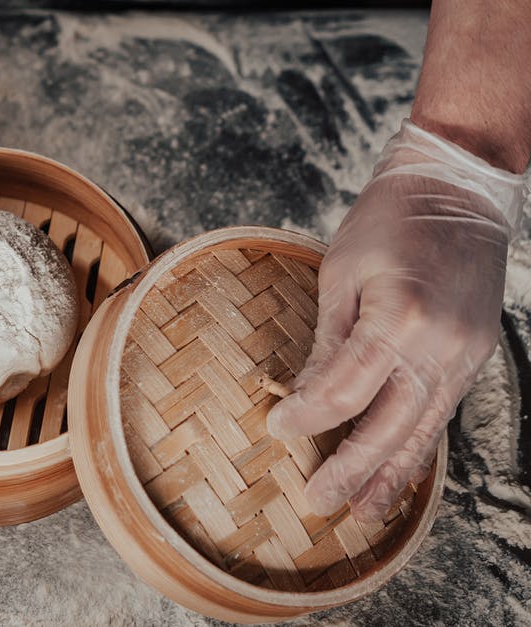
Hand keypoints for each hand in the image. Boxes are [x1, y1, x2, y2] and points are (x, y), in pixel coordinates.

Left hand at [267, 119, 525, 521]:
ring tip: (364, 513)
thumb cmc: (389, 220)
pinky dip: (419, 446)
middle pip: (390, 424)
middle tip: (318, 503)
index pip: (346, 389)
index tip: (277, 431)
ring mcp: (465, 354)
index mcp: (401, 318)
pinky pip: (442, 412)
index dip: (309, 416)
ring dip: (393, 475)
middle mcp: (440, 345)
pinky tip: (399, 473)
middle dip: (352, 469)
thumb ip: (327, 343)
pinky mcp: (474, 355)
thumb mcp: (341, 275)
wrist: (458, 189)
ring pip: (424, 429)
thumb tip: (300, 399)